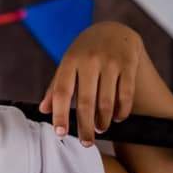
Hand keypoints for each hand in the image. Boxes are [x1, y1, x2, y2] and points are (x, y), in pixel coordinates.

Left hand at [38, 22, 142, 146]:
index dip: (60, 115)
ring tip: (100, 129)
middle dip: (85, 126)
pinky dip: (122, 111)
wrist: (113, 29)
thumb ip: (56, 87)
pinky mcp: (129, 64)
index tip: (60, 133)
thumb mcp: (67, 64)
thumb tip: (44, 110)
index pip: (61, 92)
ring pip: (107, 101)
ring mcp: (110, 62)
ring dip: (104, 120)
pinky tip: (117, 118)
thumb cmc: (84, 52)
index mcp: (70, 61)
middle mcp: (89, 60)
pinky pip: (126, 94)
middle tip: (86, 143)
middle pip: (85, 101)